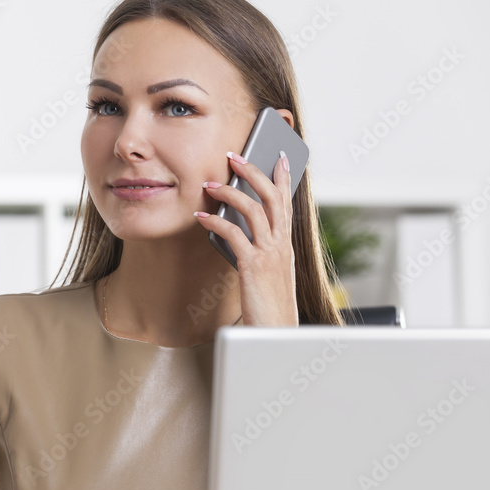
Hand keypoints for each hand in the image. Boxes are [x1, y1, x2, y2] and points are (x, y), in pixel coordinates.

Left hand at [194, 151, 299, 326]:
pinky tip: (201, 217)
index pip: (288, 203)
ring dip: (229, 192)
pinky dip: (215, 221)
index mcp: (286, 244)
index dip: (285, 178)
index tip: (281, 157)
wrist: (276, 333)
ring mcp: (270, 253)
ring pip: (253, 209)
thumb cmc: (269, 305)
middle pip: (272, 197)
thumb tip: (236, 230)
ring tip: (208, 184)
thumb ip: (258, 250)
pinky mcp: (254, 265)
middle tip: (234, 156)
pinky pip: (234, 234)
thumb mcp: (268, 272)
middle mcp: (282, 244)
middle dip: (253, 172)